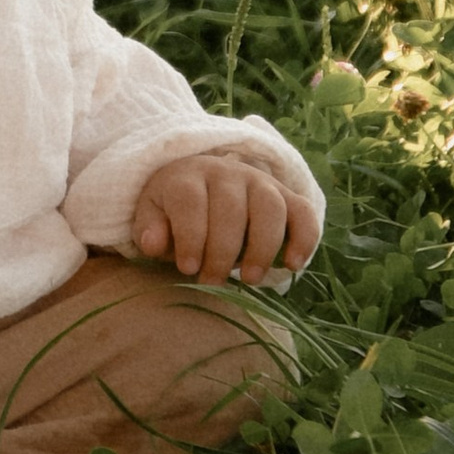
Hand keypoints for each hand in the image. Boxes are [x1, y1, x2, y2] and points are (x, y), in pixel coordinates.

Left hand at [129, 152, 322, 291]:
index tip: (187, 269)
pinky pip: (303, 212)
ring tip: (250, 279)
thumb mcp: (152, 216)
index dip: (190, 236)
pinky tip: (292, 265)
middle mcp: (226, 172)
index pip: (190, 200)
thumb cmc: (173, 211)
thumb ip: (150, 229)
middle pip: (231, 208)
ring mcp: (260, 181)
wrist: (202, 186)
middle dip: (222, 251)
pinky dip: (304, 238)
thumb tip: (153, 244)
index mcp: (188, 175)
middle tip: (213, 282)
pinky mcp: (286, 196)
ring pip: (270, 207)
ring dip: (263, 246)